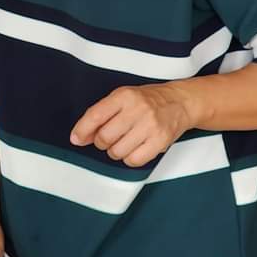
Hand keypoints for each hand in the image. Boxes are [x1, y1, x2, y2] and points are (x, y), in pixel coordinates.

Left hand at [69, 83, 195, 167]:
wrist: (180, 102)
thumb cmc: (147, 101)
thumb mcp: (122, 98)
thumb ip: (101, 114)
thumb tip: (80, 137)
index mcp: (124, 96)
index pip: (95, 115)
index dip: (82, 130)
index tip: (76, 139)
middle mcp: (137, 109)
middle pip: (105, 137)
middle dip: (101, 142)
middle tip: (109, 138)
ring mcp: (150, 126)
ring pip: (117, 151)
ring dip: (115, 152)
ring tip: (124, 142)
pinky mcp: (160, 141)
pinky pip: (134, 160)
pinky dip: (129, 159)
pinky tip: (134, 148)